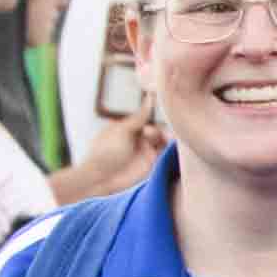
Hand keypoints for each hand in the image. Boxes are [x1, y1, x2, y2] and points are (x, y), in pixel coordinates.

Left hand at [48, 115, 163, 203]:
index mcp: (127, 128)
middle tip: (152, 134)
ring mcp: (146, 152)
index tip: (161, 112)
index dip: (153, 115)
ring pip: (163, 140)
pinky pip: (166, 153)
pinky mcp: (153, 164)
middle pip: (156, 128)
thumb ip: (140, 116)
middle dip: (158, 129)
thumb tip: (151, 97)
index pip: (146, 118)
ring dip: (166, 138)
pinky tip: (172, 145)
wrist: (103, 178)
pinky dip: (171, 149)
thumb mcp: (123, 129)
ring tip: (166, 140)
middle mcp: (138, 139)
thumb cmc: (107, 151)